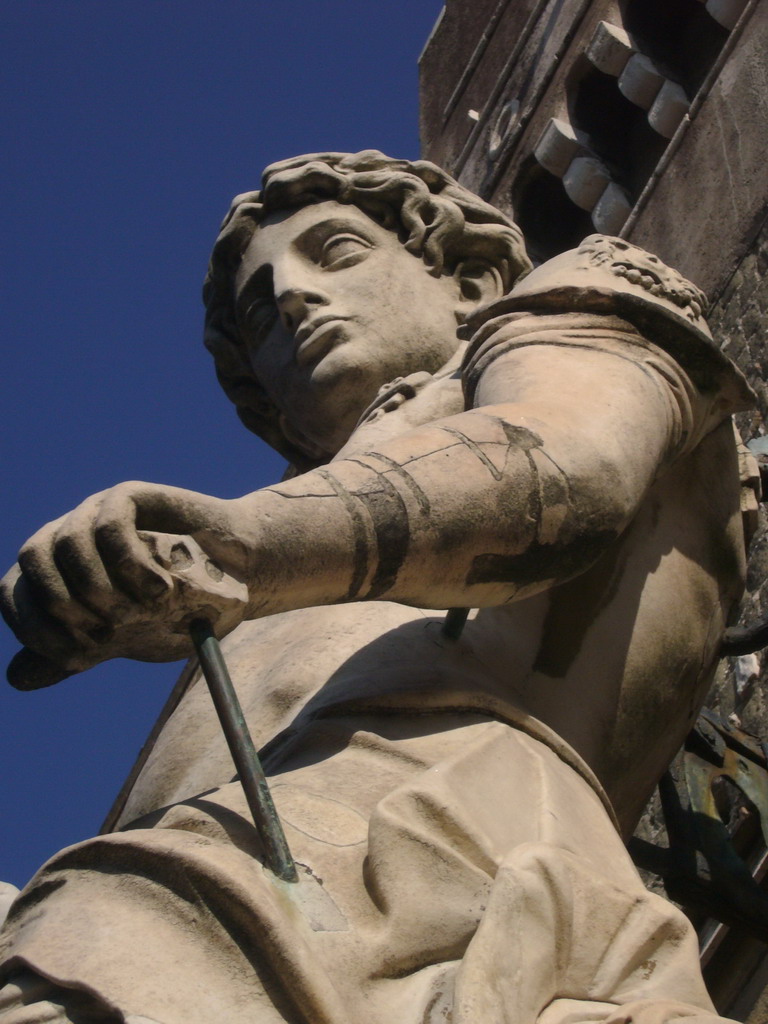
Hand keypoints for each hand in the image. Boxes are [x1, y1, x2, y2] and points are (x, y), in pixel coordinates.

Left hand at [1, 482, 249, 687]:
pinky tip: (161, 589)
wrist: (237, 576)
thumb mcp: (124, 637)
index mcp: (57, 571)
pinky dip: (131, 565)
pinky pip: (111, 526)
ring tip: (145, 610)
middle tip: (106, 631)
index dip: (35, 627)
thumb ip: (75, 651)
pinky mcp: (129, 496)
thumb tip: (15, 677)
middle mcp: (69, 536)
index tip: (74, 656)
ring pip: (69, 541)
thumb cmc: (180, 608)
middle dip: (63, 603)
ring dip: (101, 586)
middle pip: (33, 557)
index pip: (13, 592)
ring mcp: (97, 511)